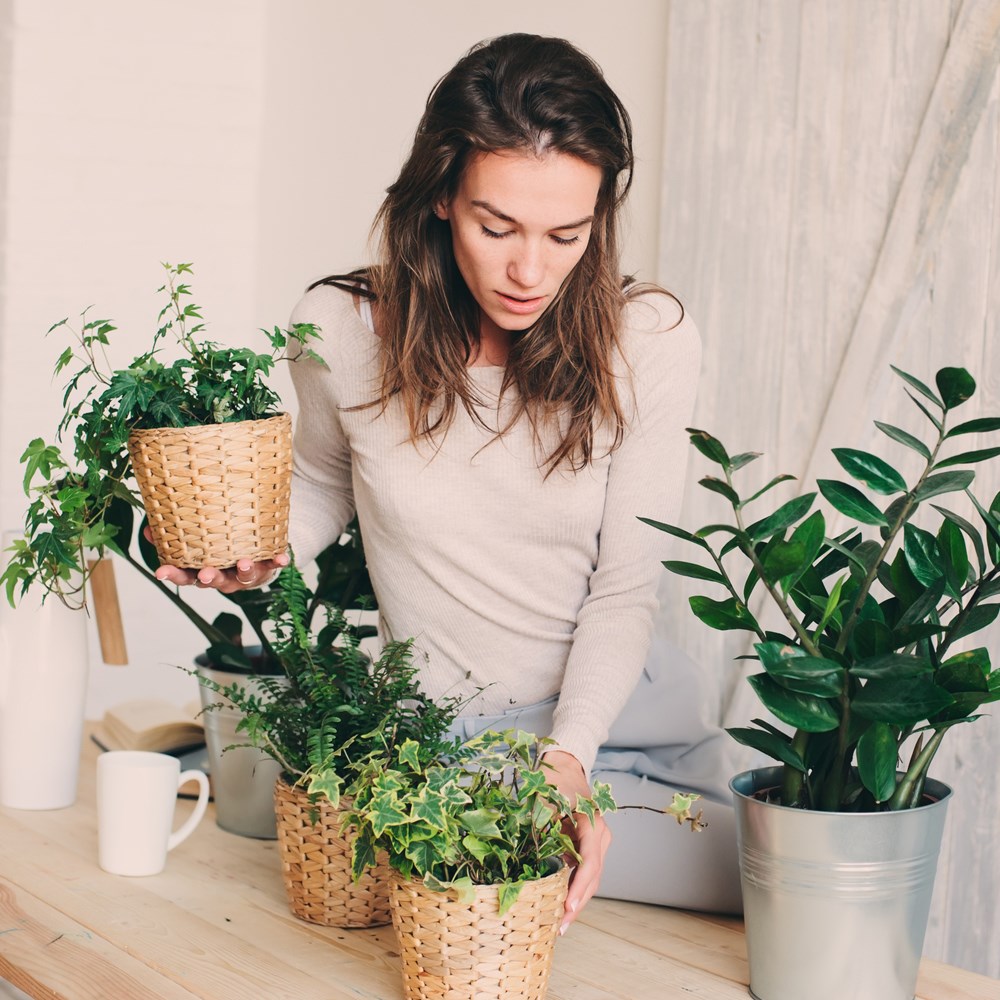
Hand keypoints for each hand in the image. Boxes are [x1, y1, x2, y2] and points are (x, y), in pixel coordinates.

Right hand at [145, 527, 288, 592]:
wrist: (254, 557)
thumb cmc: (220, 548)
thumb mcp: (197, 544)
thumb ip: (175, 537)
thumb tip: (149, 527)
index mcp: (203, 572)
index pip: (185, 576)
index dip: (173, 575)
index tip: (159, 573)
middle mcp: (224, 577)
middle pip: (216, 581)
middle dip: (211, 579)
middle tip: (206, 575)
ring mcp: (245, 575)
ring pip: (244, 577)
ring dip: (244, 571)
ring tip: (244, 563)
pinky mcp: (266, 567)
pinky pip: (272, 565)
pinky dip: (277, 562)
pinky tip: (283, 559)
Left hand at [542, 749, 611, 935]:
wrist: (566, 764)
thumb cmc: (554, 777)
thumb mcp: (544, 797)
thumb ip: (538, 823)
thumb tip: (519, 851)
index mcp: (592, 822)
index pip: (590, 861)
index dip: (579, 886)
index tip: (567, 906)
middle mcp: (600, 835)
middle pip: (593, 876)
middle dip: (577, 903)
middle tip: (560, 927)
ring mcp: (598, 842)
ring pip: (591, 878)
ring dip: (576, 900)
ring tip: (559, 924)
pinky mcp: (589, 846)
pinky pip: (584, 871)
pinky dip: (574, 888)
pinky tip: (560, 906)